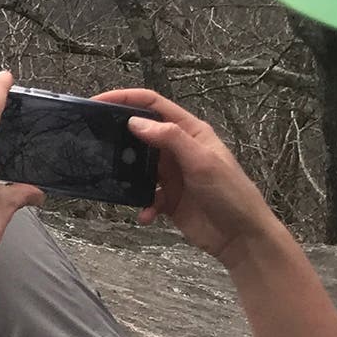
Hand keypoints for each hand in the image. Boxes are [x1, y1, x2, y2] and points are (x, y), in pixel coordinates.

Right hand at [90, 87, 277, 262]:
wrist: (242, 238)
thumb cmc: (230, 194)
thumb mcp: (202, 161)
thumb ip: (170, 138)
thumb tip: (135, 121)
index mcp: (190, 132)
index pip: (154, 105)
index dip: (126, 99)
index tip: (98, 102)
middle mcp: (179, 149)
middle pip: (142, 133)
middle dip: (120, 136)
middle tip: (94, 140)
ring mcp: (172, 174)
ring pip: (138, 165)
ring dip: (126, 173)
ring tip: (113, 178)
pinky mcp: (168, 198)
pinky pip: (144, 196)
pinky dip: (141, 204)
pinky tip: (145, 214)